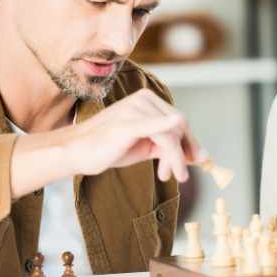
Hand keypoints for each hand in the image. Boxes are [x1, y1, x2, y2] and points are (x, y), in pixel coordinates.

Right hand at [66, 89, 202, 181]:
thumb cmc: (109, 148)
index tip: (197, 161)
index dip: (190, 143)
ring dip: (174, 159)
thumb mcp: (146, 145)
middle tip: (181, 175)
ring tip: (168, 176)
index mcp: (148, 101)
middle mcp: (143, 100)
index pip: (179, 121)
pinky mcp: (127, 124)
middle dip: (182, 153)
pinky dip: (167, 130)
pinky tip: (175, 137)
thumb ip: (168, 146)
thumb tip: (198, 156)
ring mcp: (135, 110)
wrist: (78, 152)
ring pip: (170, 135)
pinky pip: (153, 127)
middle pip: (178, 127)